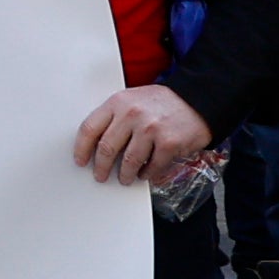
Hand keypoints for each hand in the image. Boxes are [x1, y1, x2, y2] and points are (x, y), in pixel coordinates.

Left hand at [77, 81, 220, 190]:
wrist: (198, 101)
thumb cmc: (162, 102)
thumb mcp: (132, 99)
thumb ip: (114, 116)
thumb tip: (96, 142)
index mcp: (117, 103)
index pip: (89, 128)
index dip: (81, 148)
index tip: (80, 160)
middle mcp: (132, 115)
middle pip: (106, 148)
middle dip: (101, 167)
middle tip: (100, 175)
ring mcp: (151, 129)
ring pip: (129, 161)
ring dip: (125, 174)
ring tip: (124, 179)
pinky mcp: (169, 143)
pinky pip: (153, 166)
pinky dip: (147, 174)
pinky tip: (144, 175)